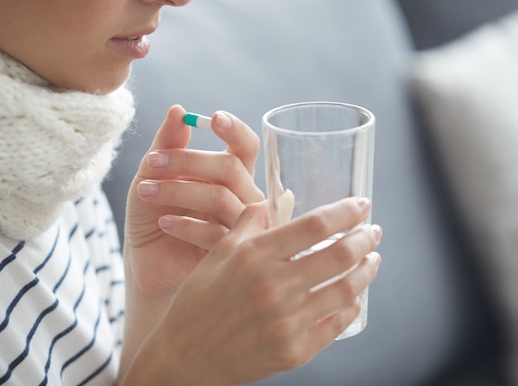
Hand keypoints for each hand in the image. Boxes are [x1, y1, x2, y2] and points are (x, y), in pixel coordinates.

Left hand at [124, 104, 263, 298]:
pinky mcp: (233, 254)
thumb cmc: (152, 216)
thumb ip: (168, 144)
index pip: (246, 147)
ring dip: (178, 190)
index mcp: (231, 174)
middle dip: (188, 161)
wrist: (146, 263)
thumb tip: (178, 110)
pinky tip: (163, 223)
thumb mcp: (152, 175)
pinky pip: (217, 233)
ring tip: (145, 192)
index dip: (235, 130)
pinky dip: (186, 225)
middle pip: (230, 168)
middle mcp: (244, 197)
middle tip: (151, 163)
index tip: (214, 118)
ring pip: (221, 197)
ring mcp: (242, 227)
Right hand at [125, 197, 381, 385]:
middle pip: (339, 255)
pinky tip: (353, 295)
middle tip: (372, 231)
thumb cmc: (198, 303)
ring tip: (371, 260)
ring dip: (366, 271)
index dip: (345, 212)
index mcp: (254, 257)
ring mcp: (287, 322)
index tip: (361, 205)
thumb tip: (270, 202)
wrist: (186, 356)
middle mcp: (274, 287)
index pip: (314, 225)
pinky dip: (351, 305)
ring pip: (346, 290)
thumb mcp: (217, 254)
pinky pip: (336, 323)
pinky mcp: (294, 351)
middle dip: (364, 238)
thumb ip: (247, 224)